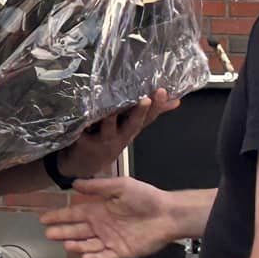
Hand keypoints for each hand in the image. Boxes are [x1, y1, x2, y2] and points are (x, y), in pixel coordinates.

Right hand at [41, 175, 176, 257]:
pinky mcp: (122, 251)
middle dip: (62, 232)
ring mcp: (111, 239)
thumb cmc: (146, 198)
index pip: (74, 214)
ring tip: (64, 245)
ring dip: (76, 245)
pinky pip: (104, 257)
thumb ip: (97, 187)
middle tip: (48, 234)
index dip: (59, 216)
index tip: (44, 218)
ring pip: (88, 245)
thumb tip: (75, 184)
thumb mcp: (119, 186)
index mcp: (100, 209)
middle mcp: (102, 225)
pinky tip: (84, 257)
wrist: (167, 214)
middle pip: (77, 231)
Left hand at [57, 90, 179, 178]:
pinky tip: (82, 116)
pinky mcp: (84, 143)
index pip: (149, 117)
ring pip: (109, 127)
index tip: (163, 92)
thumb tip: (176, 100)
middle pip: (133, 123)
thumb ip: (151, 113)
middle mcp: (121, 136)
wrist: (83, 165)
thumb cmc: (108, 141)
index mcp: (131, 130)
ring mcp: (103, 141)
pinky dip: (82, 125)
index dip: (157, 105)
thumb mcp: (130, 128)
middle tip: (145, 99)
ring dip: (111, 118)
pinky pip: (83, 132)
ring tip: (113, 108)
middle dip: (140, 112)